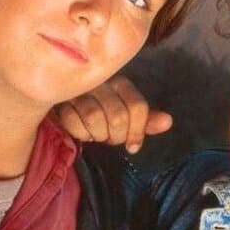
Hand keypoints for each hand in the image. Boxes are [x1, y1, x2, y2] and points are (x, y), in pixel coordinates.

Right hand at [52, 75, 172, 152]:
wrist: (67, 110)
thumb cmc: (101, 115)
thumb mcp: (126, 119)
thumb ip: (145, 121)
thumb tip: (168, 121)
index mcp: (122, 84)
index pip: (138, 107)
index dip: (137, 132)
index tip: (132, 146)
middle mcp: (102, 82)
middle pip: (118, 116)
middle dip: (115, 136)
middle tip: (109, 138)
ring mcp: (80, 89)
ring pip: (95, 118)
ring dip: (97, 135)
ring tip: (95, 135)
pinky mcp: (61, 99)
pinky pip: (73, 121)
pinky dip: (79, 133)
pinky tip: (80, 131)